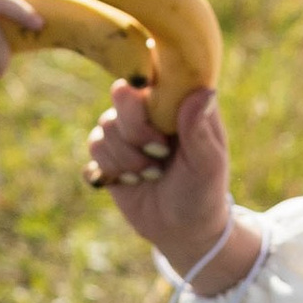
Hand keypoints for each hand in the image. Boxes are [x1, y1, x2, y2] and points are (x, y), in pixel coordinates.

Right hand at [87, 81, 255, 282]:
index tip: (158, 117)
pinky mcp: (110, 153)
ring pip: (104, 125)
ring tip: (150, 175)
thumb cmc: (204, 192)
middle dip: (135, 130)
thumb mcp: (208, 164)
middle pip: (121, 94)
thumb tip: (204, 91)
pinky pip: (94, 148)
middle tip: (160, 153)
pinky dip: (112, 168)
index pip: (155, 72)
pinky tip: (133, 182)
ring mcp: (127, 130)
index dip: (148, 88)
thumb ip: (200, 129)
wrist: (182, 230)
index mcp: (178, 102)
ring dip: (126, 157)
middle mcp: (150, 110)